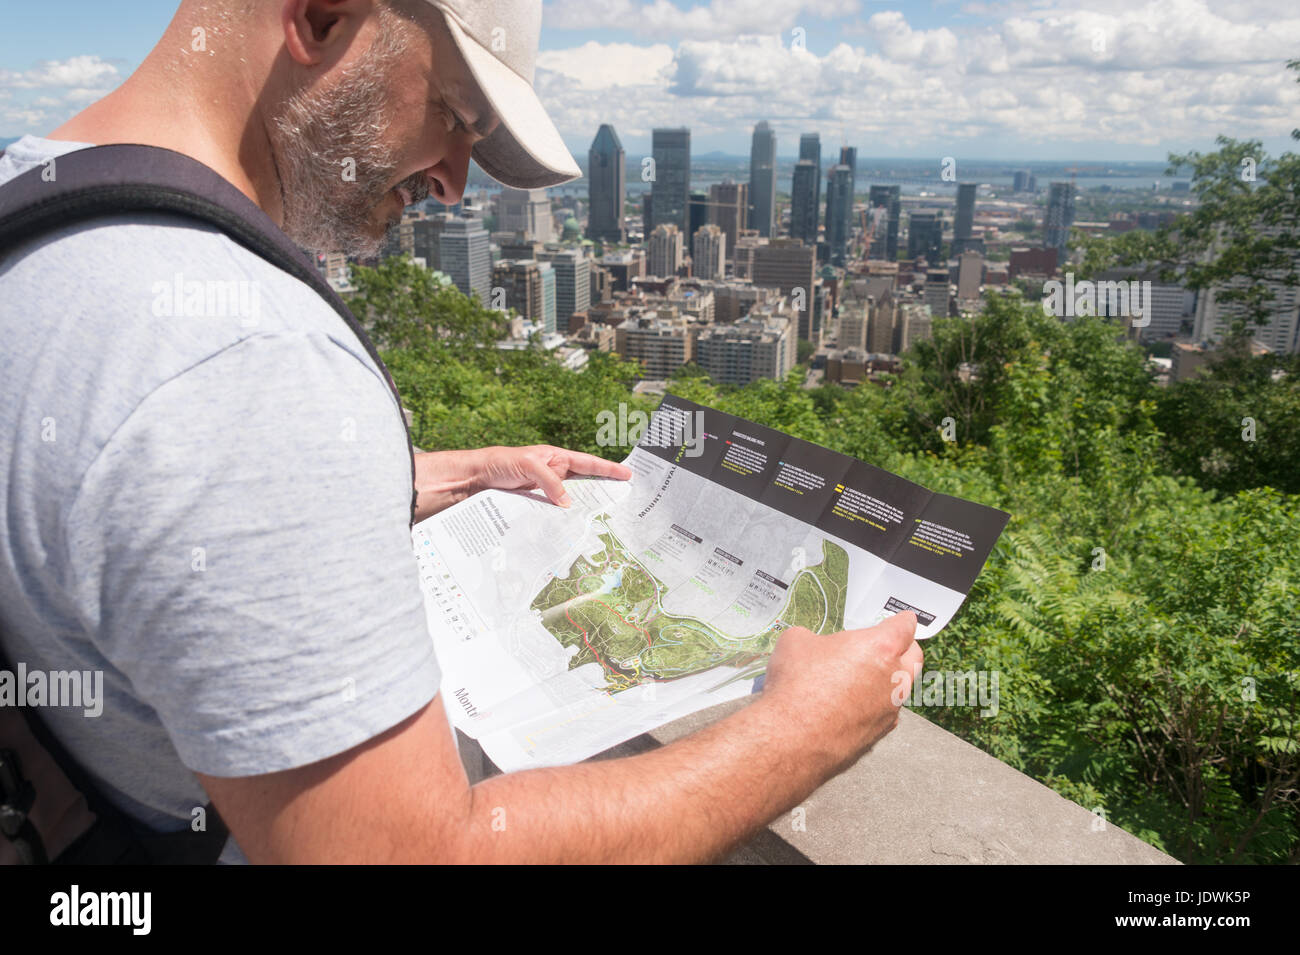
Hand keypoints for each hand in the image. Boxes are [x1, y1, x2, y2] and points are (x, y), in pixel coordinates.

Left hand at [413, 446, 631, 520]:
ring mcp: (542, 495)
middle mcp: (550, 476)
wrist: (467, 482)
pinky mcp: (531, 510)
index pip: (586, 463)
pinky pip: (552, 517)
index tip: (628, 474)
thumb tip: (568, 504)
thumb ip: (550, 481)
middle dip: (601, 494)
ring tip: (601, 523)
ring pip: (568, 505)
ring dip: (581, 514)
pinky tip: (570, 534)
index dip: (607, 469)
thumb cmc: (496, 464)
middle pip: (582, 486)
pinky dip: (561, 525)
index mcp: (553, 458)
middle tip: (622, 504)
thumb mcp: (527, 465)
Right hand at [760, 611, 921, 772]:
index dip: (901, 621)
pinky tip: (844, 708)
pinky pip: (882, 715)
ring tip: (856, 680)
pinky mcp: (877, 736)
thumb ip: (815, 639)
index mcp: (881, 648)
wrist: (791, 739)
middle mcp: (894, 680)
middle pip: (914, 658)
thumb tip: (811, 646)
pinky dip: (869, 708)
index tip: (900, 620)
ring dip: (885, 681)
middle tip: (886, 647)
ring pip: (899, 690)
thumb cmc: (798, 687)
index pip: (905, 627)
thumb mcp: (796, 642)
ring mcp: (889, 711)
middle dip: (904, 649)